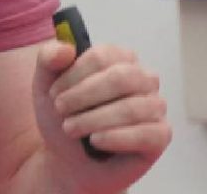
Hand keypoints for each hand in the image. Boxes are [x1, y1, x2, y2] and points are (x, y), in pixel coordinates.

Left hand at [31, 42, 170, 193]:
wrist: (69, 158)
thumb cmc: (65, 116)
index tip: (53, 93)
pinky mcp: (160, 135)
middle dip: (84, 96)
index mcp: (119, 58)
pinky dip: (116, 138)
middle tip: (61, 110)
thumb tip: (65, 48)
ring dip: (94, 120)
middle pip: (121, 78)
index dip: (74, 74)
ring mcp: (155, 106)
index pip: (103, 56)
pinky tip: (95, 141)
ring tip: (71, 129)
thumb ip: (48, 59)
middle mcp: (143, 78)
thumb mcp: (46, 85)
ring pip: (131, 108)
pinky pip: (147, 134)